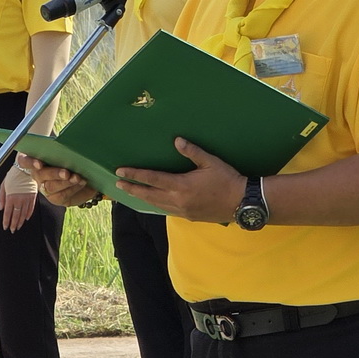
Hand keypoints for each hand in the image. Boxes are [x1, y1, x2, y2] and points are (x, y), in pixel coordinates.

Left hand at [0, 165, 38, 231]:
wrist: (25, 168)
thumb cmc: (13, 176)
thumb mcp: (3, 185)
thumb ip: (1, 198)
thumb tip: (0, 208)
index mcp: (10, 197)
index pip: (8, 213)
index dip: (6, 221)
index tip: (5, 227)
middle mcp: (19, 200)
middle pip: (16, 215)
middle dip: (13, 224)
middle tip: (12, 230)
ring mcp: (27, 199)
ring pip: (23, 214)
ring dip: (20, 221)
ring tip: (18, 227)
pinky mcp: (33, 197)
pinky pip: (31, 208)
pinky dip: (28, 214)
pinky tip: (26, 218)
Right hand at [20, 155, 99, 209]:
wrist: (84, 173)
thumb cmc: (71, 157)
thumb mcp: (68, 151)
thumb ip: (64, 148)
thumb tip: (70, 145)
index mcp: (36, 159)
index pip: (25, 160)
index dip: (30, 162)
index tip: (39, 164)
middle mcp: (38, 174)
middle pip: (40, 175)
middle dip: (54, 173)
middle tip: (66, 173)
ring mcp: (46, 187)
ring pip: (51, 187)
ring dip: (65, 183)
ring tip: (78, 178)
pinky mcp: (55, 198)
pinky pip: (61, 196)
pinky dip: (72, 189)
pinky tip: (81, 183)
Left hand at [116, 138, 244, 223]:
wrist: (241, 202)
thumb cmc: (227, 179)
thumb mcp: (211, 162)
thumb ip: (193, 152)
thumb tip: (177, 141)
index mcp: (181, 186)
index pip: (152, 179)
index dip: (135, 175)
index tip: (120, 171)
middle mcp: (178, 200)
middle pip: (149, 195)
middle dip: (132, 189)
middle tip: (118, 184)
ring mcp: (182, 210)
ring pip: (156, 205)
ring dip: (142, 198)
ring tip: (130, 193)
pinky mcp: (188, 216)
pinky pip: (166, 210)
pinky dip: (155, 205)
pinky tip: (153, 202)